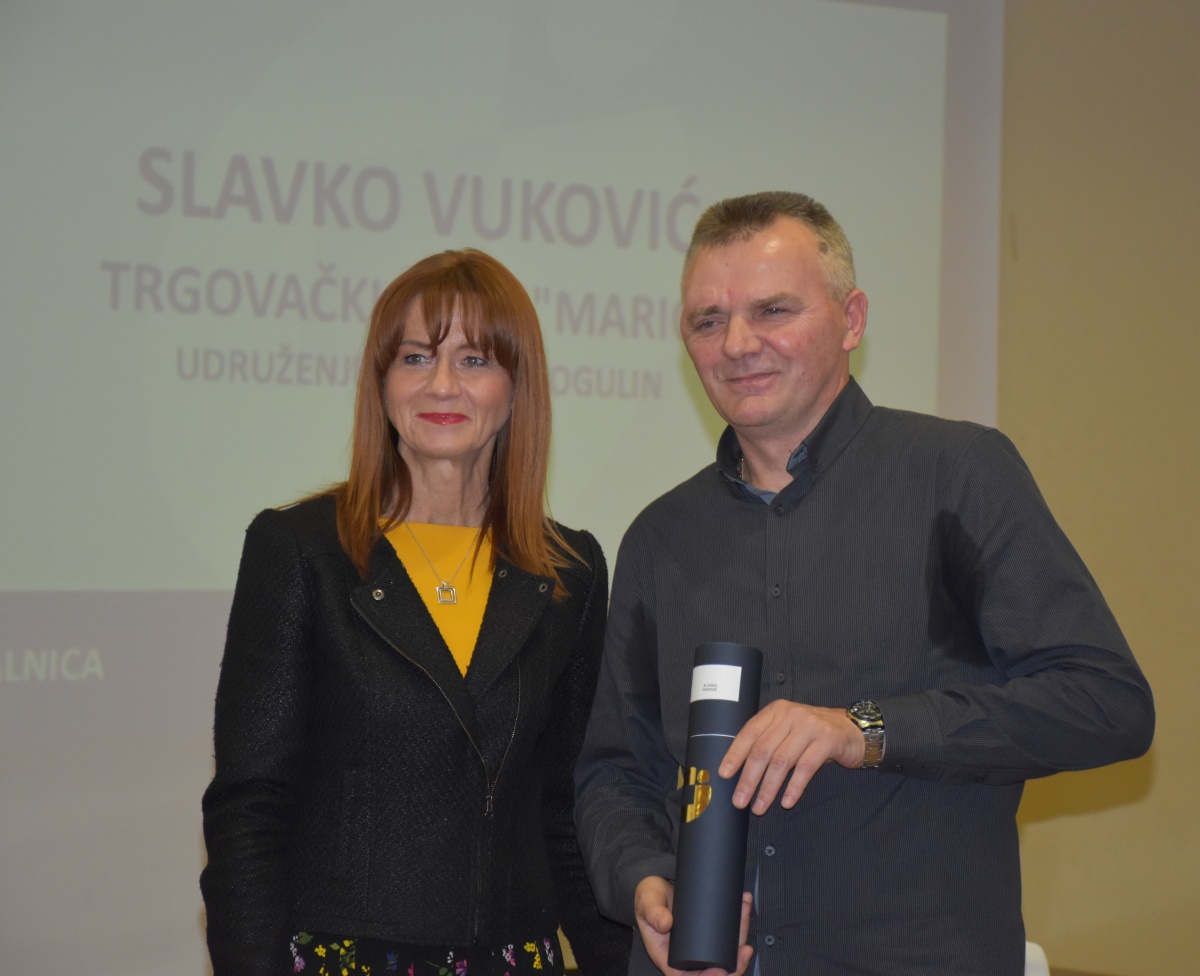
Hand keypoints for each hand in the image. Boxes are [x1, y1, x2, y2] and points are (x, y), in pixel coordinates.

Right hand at [634, 876, 752, 975]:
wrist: (656, 885)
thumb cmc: (648, 900)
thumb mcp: (646, 904)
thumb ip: (652, 913)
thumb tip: (665, 923)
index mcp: (673, 960)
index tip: (720, 971)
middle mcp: (691, 956)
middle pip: (717, 970)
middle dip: (735, 964)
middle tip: (744, 950)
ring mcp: (704, 944)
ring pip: (727, 951)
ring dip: (740, 937)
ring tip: (743, 916)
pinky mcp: (712, 929)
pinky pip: (729, 932)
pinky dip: (738, 922)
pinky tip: (743, 907)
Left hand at [719, 700, 864, 812]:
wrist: (853, 730)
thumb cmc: (815, 733)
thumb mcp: (789, 729)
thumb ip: (769, 740)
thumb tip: (740, 769)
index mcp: (776, 711)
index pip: (749, 733)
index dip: (735, 754)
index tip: (724, 774)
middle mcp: (791, 715)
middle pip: (763, 749)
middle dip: (749, 778)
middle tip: (740, 800)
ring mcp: (810, 726)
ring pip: (781, 761)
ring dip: (768, 788)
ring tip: (760, 806)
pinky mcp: (827, 740)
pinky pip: (806, 767)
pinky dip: (794, 787)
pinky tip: (786, 801)